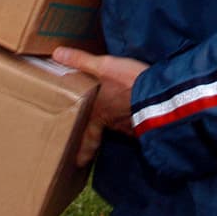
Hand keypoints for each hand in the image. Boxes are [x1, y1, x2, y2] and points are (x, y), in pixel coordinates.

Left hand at [52, 47, 147, 166]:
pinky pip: (137, 125)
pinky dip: (135, 122)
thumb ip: (81, 60)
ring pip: (120, 128)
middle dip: (94, 145)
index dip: (83, 149)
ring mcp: (131, 124)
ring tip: (114, 126)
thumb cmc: (128, 82)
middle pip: (101, 135)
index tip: (78, 162)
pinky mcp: (147, 121)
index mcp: (99, 112)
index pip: (87, 135)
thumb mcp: (104, 66)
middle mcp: (113, 122)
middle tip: (87, 156)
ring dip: (116, 127)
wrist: (160, 93)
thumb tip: (57, 53)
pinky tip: (138, 117)